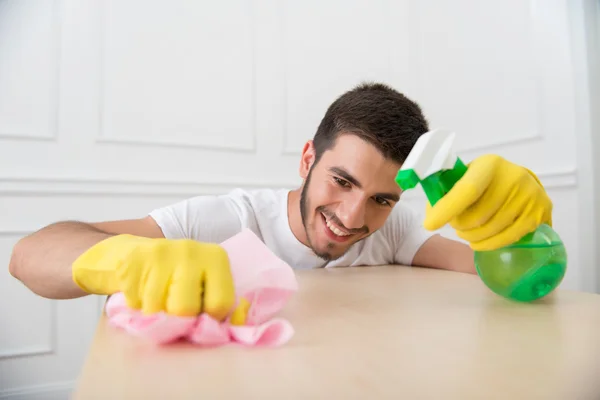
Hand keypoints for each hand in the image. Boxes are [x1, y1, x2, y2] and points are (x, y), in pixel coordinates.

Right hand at [72, 234, 246, 321]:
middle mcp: (191, 250)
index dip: (209, 317)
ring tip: (158, 296)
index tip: (201, 312)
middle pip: (185, 308)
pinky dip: (136, 304)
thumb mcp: (209, 284)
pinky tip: (142, 289)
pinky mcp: (134, 259)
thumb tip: (238, 322)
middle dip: (178, 316)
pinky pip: (134, 302)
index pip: (220, 304)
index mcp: (216, 257)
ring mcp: (161, 252)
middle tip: (174, 304)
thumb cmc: (180, 276)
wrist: (138, 252)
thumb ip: (225, 305)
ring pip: (156, 308)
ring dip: (154, 312)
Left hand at [423, 154, 552, 250]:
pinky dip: (488, 244)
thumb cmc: (485, 181)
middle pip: (476, 217)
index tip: (430, 224)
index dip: (447, 208)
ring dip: (471, 237)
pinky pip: (507, 238)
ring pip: (490, 231)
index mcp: (489, 165)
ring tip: (467, 232)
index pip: (467, 190)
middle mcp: (513, 178)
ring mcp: (530, 197)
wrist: (521, 179)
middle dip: (459, 226)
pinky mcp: (539, 214)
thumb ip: (446, 191)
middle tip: (456, 224)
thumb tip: (430, 215)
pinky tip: (479, 241)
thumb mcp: (467, 176)